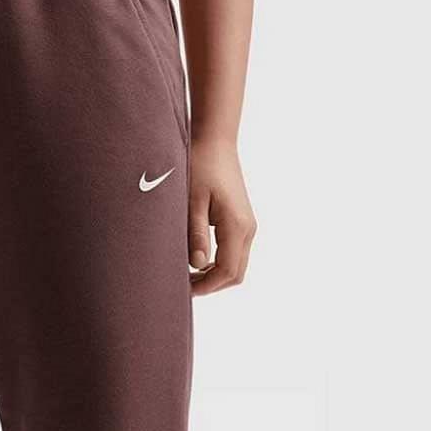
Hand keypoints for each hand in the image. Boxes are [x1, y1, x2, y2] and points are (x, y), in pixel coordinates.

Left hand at [188, 138, 256, 295]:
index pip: (227, 271)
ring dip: (214, 275)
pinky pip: (234, 253)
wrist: (215, 142)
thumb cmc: (200, 167)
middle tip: (183, 285)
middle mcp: (247, 228)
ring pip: (236, 265)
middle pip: (235, 274)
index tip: (183, 289)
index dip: (206, 286)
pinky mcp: (241, 221)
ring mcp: (247, 225)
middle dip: (211, 285)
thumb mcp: (191, 201)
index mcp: (236, 225)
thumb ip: (195, 233)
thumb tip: (197, 263)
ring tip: (186, 274)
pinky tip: (196, 260)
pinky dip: (218, 263)